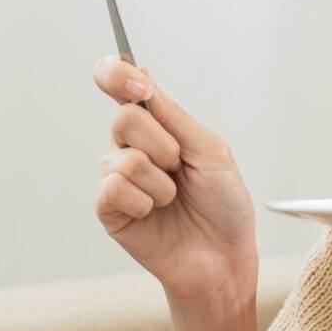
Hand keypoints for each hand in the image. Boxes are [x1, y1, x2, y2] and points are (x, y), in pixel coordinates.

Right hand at [90, 55, 258, 304]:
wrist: (223, 256)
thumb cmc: (223, 205)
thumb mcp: (210, 150)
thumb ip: (174, 115)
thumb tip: (142, 74)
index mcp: (157, 124)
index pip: (118, 82)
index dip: (117, 74)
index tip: (138, 86)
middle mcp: (131, 145)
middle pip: (123, 119)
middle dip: (163, 146)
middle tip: (180, 167)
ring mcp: (117, 177)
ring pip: (123, 158)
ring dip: (160, 183)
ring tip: (173, 199)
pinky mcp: (108, 209)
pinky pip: (113, 189)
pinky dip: (144, 202)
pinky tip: (154, 214)